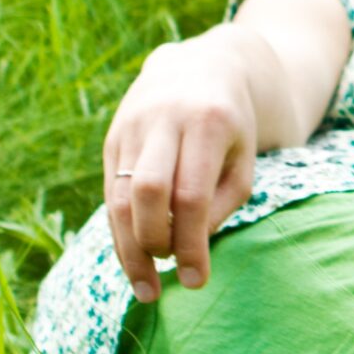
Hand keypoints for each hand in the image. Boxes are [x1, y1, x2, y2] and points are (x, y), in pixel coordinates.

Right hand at [101, 25, 265, 301]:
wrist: (203, 68)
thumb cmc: (231, 128)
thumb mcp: (243, 161)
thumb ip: (220, 205)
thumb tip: (188, 251)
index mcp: (207, 121)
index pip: (191, 194)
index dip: (190, 243)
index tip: (197, 280)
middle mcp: (164, 118)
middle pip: (146, 193)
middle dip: (153, 244)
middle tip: (166, 279)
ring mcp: (132, 125)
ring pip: (119, 196)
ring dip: (128, 248)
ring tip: (145, 286)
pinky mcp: (114, 137)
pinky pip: (110, 192)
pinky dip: (120, 231)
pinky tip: (133, 258)